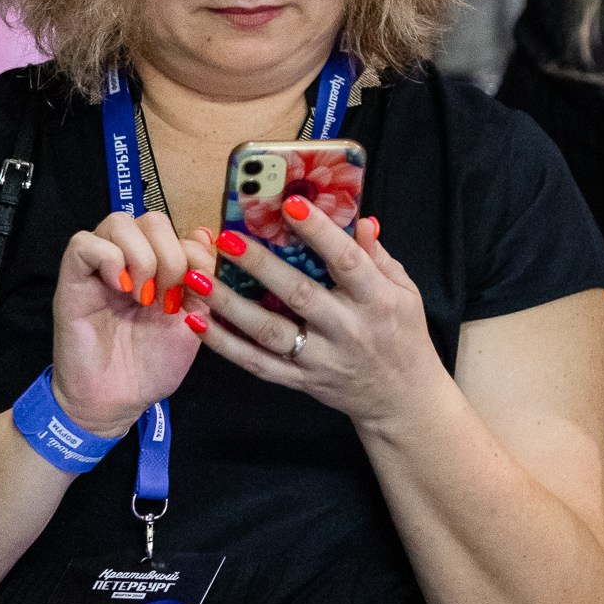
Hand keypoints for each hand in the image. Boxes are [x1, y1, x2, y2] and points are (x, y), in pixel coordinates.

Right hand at [50, 211, 218, 437]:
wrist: (118, 400)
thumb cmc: (154, 363)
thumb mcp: (194, 318)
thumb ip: (203, 278)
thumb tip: (203, 233)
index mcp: (160, 267)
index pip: (179, 229)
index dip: (195, 253)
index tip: (196, 291)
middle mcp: (130, 262)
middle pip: (151, 218)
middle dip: (170, 253)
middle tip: (167, 295)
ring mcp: (99, 270)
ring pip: (118, 222)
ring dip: (142, 256)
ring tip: (144, 296)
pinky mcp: (72, 282)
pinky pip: (82, 244)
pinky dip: (109, 259)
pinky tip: (122, 290)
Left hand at [196, 203, 447, 427]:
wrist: (401, 397)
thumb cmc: (404, 335)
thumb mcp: (406, 292)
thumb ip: (378, 258)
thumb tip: (361, 220)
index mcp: (379, 302)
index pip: (348, 262)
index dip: (320, 233)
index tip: (292, 206)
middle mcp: (347, 330)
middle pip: (299, 294)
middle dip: (261, 265)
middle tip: (228, 238)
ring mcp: (320, 359)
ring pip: (268, 331)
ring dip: (230, 304)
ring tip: (198, 278)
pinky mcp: (299, 380)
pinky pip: (255, 363)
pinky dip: (224, 344)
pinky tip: (198, 321)